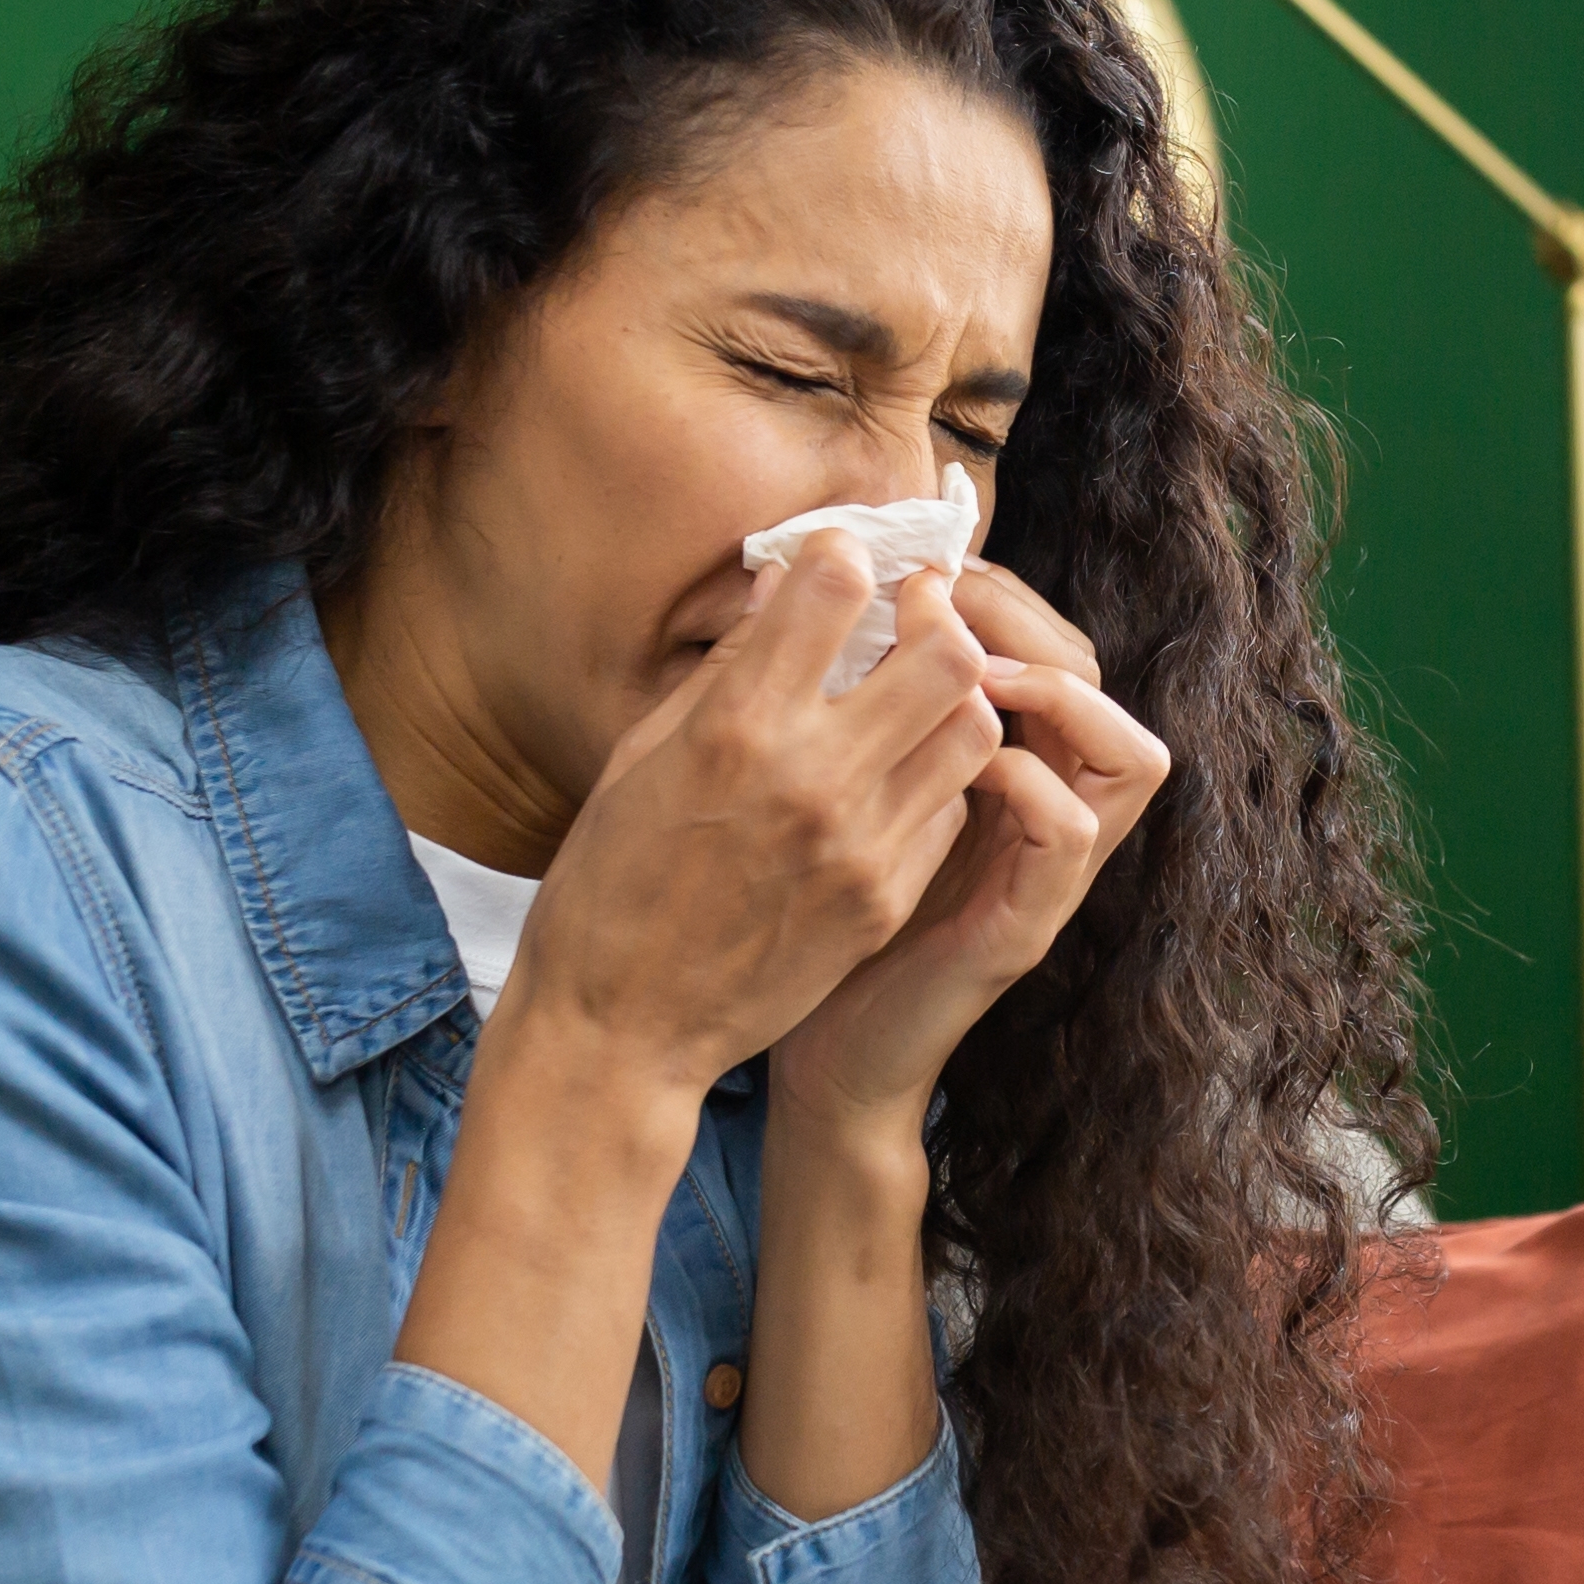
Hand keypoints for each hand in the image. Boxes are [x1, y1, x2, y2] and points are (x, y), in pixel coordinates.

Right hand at [488, 535, 1005, 1108]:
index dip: (846, 555)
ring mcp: (861, 844)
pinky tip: (896, 776)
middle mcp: (811, 777)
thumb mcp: (643, 756)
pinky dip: (935, 776)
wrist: (624, 1028)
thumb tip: (781, 587)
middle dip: (934, 616)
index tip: (843, 559)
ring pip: (973, 729)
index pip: (836, 589)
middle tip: (911, 616)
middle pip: (945, 652)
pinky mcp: (886, 898)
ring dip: (951, 697)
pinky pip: (948, 806)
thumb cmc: (611, 883)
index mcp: (735, 727)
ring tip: (914, 697)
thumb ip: (726, 670)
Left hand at [768, 559, 1172, 1145]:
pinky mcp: (1026, 927)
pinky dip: (1029, 782)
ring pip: (1133, 757)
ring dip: (1059, 694)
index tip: (921, 566)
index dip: (1000, 593)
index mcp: (997, 767)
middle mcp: (1039, 812)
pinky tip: (960, 763)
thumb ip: (838, 702)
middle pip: (1099, 682)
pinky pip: (1074, 834)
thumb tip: (791, 584)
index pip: (1045, 647)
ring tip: (972, 672)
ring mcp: (1044, 874)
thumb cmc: (804, 912)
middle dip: (1028, 622)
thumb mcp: (827, 785)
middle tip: (944, 601)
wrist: (809, 1052)